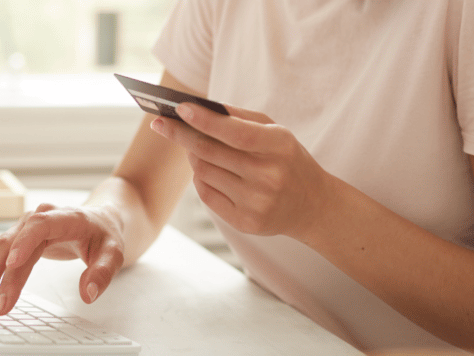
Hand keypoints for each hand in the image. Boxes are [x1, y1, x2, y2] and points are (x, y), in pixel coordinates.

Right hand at [0, 203, 124, 314]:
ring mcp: (25, 225)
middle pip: (13, 240)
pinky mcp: (18, 235)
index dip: (24, 243)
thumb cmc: (104, 234)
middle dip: (0, 272)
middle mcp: (39, 217)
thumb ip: (102, 272)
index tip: (12, 264)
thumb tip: (88, 294)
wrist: (100, 219)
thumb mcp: (114, 253)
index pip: (40, 226)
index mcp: (64, 217)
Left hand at [149, 102, 333, 238]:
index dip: (205, 120)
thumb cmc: (287, 159)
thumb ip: (240, 117)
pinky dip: (201, 178)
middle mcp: (269, 176)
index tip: (179, 107)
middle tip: (160, 123)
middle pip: (211, 152)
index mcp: (280, 147)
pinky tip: (206, 169)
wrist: (313, 205)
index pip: (236, 133)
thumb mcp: (276, 133)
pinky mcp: (245, 223)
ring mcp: (257, 202)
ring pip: (204, 172)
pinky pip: (206, 195)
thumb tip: (198, 107)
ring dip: (192, 156)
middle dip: (181, 134)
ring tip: (192, 145)